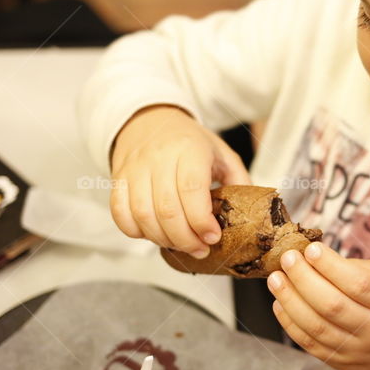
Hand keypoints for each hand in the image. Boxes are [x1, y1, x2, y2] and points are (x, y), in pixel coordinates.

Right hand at [109, 105, 250, 257]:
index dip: (201, 220)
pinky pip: (120, 213)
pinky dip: (136, 232)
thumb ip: (238, 181)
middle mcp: (158, 158)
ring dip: (163, 239)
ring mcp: (134, 169)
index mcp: (189, 149)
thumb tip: (251, 214)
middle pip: (167, 209)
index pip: (191, 190)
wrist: (150, 120)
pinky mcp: (118, 179)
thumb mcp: (221, 153)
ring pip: (143, 215)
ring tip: (180, 244)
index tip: (212, 237)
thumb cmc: (189, 141)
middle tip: (200, 249)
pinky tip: (154, 234)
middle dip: (185, 239)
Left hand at [267, 242, 369, 369]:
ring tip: (276, 279)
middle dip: (304, 279)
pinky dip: (289, 322)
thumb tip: (314, 257)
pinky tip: (280, 302)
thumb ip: (356, 270)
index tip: (311, 249)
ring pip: (317, 327)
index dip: (331, 266)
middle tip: (288, 258)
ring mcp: (357, 350)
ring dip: (290, 300)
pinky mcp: (340, 363)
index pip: (359, 285)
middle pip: (333, 305)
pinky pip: (309, 343)